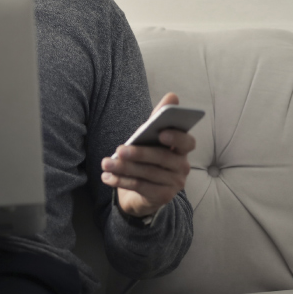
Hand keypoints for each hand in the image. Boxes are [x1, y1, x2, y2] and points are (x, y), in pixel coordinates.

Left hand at [101, 92, 196, 218]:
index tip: (161, 133)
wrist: (144, 191)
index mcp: (182, 149)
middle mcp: (183, 167)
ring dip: (124, 168)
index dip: (177, 138)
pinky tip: (107, 177)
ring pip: (148, 174)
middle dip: (139, 153)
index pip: (187, 142)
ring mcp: (174, 184)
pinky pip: (141, 187)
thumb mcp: (151, 137)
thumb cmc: (149, 156)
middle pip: (162, 159)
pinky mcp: (163, 197)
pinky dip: (122, 181)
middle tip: (119, 149)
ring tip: (105, 164)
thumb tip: (172, 96)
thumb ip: (159, 118)